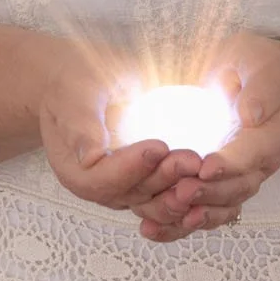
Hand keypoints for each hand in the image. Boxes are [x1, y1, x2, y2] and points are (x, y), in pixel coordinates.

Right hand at [36, 41, 202, 217]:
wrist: (76, 79)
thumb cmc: (73, 83)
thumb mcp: (73, 98)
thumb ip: (81, 127)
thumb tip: (90, 158)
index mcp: (74, 170)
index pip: (102, 179)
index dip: (131, 168)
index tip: (158, 147)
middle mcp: (97, 185)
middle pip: (131, 193)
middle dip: (164, 178)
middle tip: (191, 159)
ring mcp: (121, 184)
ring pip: (152, 200)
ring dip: (178, 190)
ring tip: (201, 168)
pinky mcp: (142, 177)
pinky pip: (163, 193)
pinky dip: (183, 192)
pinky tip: (206, 180)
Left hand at [135, 31, 279, 242]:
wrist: (255, 80)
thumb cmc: (256, 65)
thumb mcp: (263, 63)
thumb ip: (263, 86)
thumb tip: (252, 114)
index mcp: (272, 134)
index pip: (254, 153)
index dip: (231, 163)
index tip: (205, 167)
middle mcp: (259, 164)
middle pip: (237, 188)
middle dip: (208, 193)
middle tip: (179, 192)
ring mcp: (239, 179)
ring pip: (220, 207)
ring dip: (192, 214)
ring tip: (162, 216)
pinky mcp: (218, 187)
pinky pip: (203, 212)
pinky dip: (179, 225)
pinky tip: (151, 229)